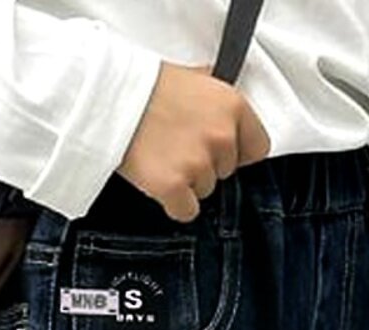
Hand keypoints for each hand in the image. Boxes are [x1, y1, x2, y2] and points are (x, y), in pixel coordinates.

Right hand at [117, 60, 270, 221]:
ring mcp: (198, 163)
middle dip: (206, 165)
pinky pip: (186, 211)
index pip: (257, 148)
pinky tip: (159, 181)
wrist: (110, 99)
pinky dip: (173, 203)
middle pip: (227, 172)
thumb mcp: (194, 78)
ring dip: (187, 182)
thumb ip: (216, 101)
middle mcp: (221, 136)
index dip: (238, 153)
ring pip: (205, 191)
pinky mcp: (175, 187)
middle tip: (178, 148)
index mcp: (233, 105)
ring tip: (163, 158)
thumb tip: (225, 112)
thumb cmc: (147, 86)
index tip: (219, 151)